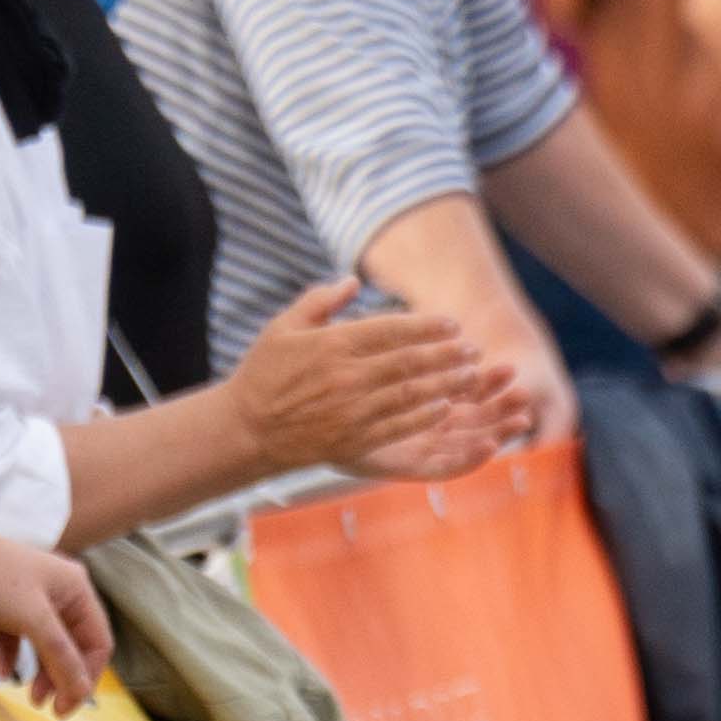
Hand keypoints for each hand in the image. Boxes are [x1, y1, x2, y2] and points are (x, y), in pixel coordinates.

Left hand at [0, 513, 109, 714]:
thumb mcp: (33, 620)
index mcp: (78, 589)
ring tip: (30, 697)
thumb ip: (61, 657)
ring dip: (42, 672)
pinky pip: (20, 637)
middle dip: (63, 678)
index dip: (87, 677)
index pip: (98, 643)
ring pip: (48, 645)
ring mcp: (34, 598)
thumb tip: (81, 692)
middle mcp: (61, 592)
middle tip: (49, 708)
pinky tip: (0, 671)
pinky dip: (13, 656)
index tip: (67, 707)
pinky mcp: (8, 603)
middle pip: (73, 647)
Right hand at [232, 280, 525, 487]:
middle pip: (409, 362)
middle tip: (473, 350)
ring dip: (445, 384)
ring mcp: (352, 410)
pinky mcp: (354, 439)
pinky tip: (446, 407)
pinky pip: (399, 426)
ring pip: (410, 394)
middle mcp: (346, 377)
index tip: (453, 324)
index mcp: (332, 345)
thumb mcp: (283, 327)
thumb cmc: (265, 373)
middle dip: (446, 355)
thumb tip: (353, 281)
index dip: (427, 326)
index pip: (390, 330)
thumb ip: (320, 301)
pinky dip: (425, 415)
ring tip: (470, 377)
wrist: (247, 429)